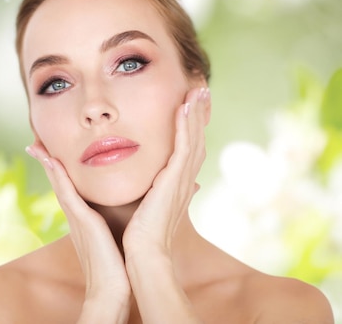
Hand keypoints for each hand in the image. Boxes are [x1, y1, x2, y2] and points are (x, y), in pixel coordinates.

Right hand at [26, 144, 131, 321]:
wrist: (111, 289)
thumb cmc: (116, 264)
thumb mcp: (114, 236)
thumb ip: (115, 222)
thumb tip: (131, 211)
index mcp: (84, 217)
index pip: (70, 187)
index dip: (60, 168)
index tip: (52, 151)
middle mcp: (75, 215)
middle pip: (58, 181)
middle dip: (47, 161)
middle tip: (35, 141)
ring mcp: (76, 217)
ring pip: (58, 183)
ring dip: (47, 163)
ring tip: (36, 144)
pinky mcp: (82, 221)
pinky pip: (66, 193)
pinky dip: (57, 176)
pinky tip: (52, 160)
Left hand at [123, 86, 208, 259]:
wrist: (142, 254)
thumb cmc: (140, 234)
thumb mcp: (148, 206)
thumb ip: (154, 191)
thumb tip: (160, 184)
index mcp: (176, 184)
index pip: (187, 148)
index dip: (192, 126)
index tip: (191, 104)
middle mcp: (183, 180)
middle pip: (196, 139)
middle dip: (199, 113)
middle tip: (201, 88)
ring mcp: (180, 180)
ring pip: (193, 139)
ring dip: (195, 113)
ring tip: (198, 89)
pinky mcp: (174, 181)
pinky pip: (182, 148)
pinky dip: (185, 126)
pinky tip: (184, 107)